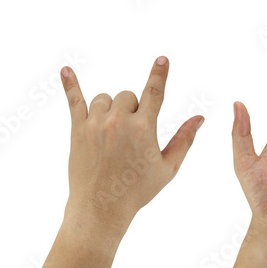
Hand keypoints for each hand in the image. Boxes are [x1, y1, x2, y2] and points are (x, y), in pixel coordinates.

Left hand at [61, 56, 203, 234]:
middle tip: (131, 137)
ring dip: (111, 108)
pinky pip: (74, 100)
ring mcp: (96, 123)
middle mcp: (119, 121)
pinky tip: (66, 70)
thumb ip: (184, 140)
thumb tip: (200, 118)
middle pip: (128, 96)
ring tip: (112, 132)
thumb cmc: (138, 191)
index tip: (162, 59)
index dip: (159, 74)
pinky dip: (70, 84)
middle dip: (133, 110)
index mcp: (144, 128)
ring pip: (105, 98)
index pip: (154, 92)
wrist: (102, 207)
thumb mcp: (168, 168)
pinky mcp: (78, 130)